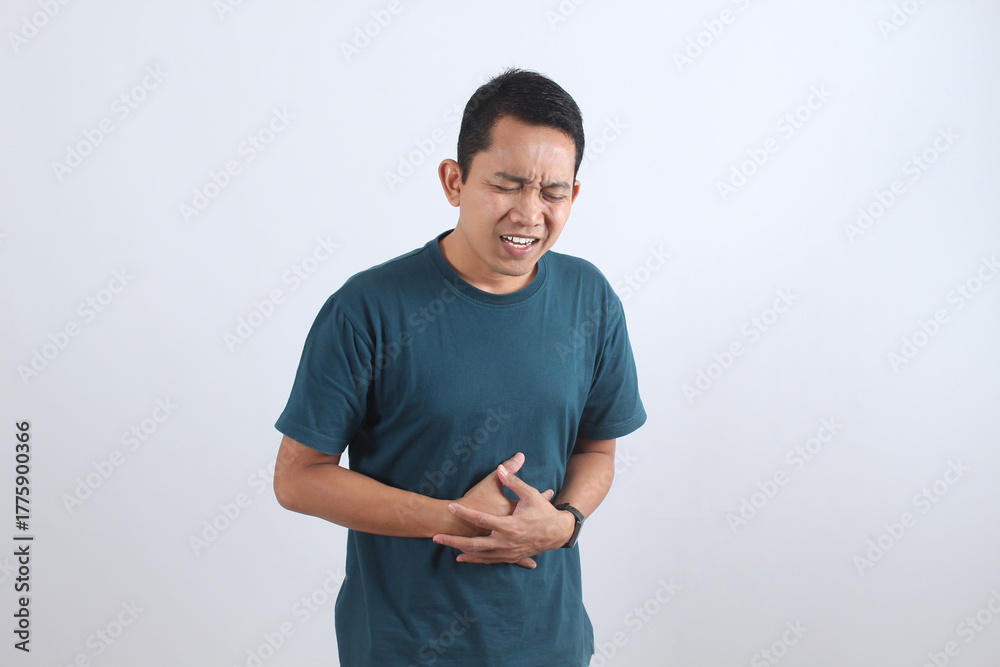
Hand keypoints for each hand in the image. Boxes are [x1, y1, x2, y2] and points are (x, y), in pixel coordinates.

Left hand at [433, 463, 569, 568]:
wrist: (557, 533)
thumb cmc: (543, 512)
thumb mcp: (530, 494)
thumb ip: (513, 481)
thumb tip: (501, 466)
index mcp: (509, 526)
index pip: (481, 519)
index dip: (464, 512)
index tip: (450, 506)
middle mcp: (506, 542)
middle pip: (474, 544)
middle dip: (453, 541)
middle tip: (436, 536)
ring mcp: (508, 552)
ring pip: (480, 555)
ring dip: (462, 551)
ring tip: (445, 546)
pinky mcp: (510, 557)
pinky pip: (489, 561)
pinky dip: (475, 560)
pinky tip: (463, 559)